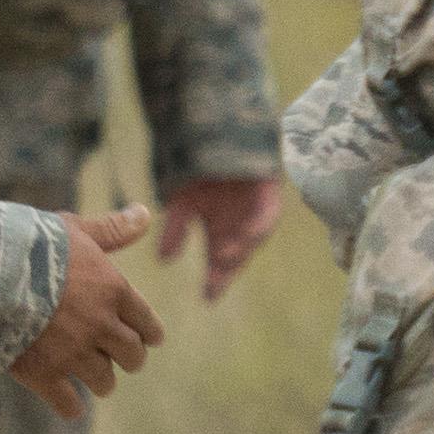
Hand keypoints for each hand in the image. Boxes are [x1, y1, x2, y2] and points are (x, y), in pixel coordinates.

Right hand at [9, 204, 163, 420]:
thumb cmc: (28, 242)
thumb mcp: (73, 228)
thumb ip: (111, 229)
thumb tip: (145, 213)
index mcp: (113, 290)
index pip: (146, 322)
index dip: (150, 333)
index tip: (150, 339)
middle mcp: (100, 325)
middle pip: (132, 356)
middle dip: (129, 358)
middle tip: (123, 359)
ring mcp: (73, 353)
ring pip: (104, 381)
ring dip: (102, 381)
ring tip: (97, 380)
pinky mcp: (44, 374)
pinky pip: (69, 404)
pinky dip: (71, 407)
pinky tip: (71, 405)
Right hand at [156, 174, 282, 301]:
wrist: (219, 135)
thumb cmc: (201, 171)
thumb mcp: (183, 201)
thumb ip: (175, 228)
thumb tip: (163, 260)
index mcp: (221, 233)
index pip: (220, 264)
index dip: (216, 281)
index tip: (207, 298)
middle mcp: (239, 226)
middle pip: (237, 255)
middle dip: (227, 270)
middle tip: (214, 285)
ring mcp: (255, 211)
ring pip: (253, 238)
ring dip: (240, 248)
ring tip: (224, 257)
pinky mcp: (270, 194)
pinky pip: (269, 215)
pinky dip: (258, 226)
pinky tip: (247, 236)